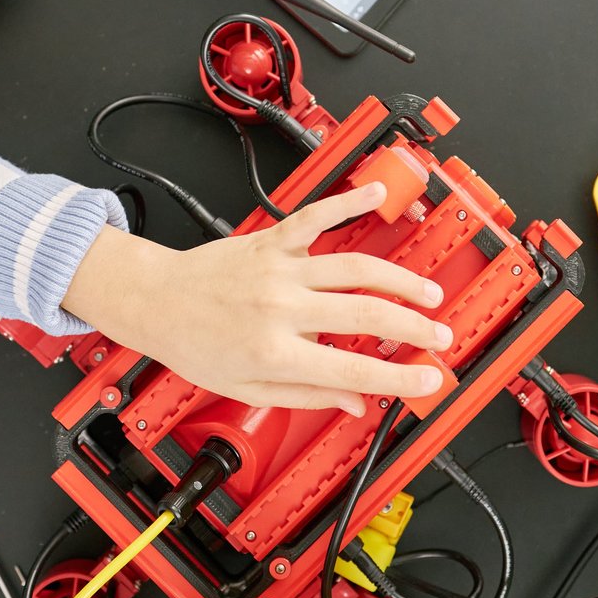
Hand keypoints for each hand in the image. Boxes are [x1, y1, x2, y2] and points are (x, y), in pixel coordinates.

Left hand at [63, 181, 452, 414]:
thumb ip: (307, 396)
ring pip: (355, 269)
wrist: (157, 300)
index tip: (428, 379)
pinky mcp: (273, 241)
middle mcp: (281, 309)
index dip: (398, 378)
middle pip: (365, 316)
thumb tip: (354, 403)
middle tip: (440, 337)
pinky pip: (316, 217)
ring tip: (428, 294)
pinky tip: (375, 194)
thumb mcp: (248, 390)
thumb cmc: (196, 345)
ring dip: (400, 281)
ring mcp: (279, 270)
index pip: (352, 370)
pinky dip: (348, 202)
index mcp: (275, 354)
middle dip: (413, 328)